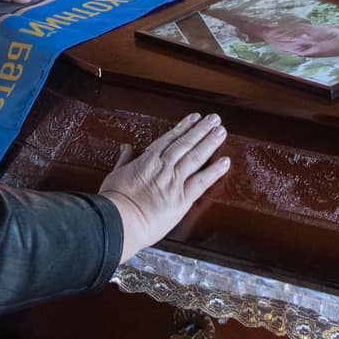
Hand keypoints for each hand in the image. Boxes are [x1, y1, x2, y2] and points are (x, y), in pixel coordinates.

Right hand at [99, 113, 231, 259]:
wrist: (118, 220)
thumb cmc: (114, 202)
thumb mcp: (115, 175)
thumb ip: (124, 160)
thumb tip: (126, 147)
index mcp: (147, 160)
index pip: (169, 139)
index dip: (183, 127)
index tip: (193, 118)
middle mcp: (163, 167)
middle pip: (186, 143)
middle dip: (201, 129)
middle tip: (214, 119)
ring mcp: (174, 181)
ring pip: (196, 157)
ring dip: (210, 142)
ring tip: (221, 131)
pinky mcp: (182, 199)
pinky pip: (202, 182)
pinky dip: (214, 171)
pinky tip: (225, 161)